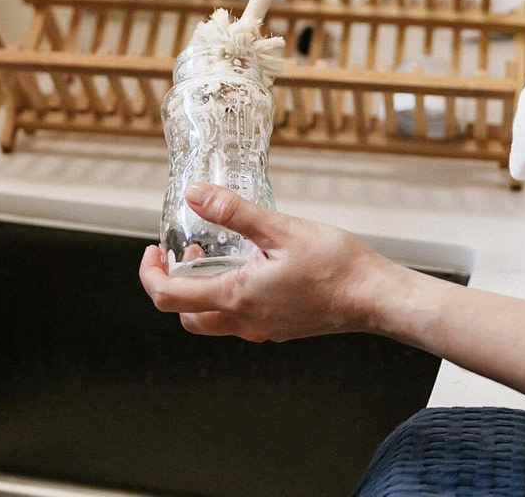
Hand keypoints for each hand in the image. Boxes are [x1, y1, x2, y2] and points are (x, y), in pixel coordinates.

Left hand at [138, 182, 403, 341]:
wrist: (375, 297)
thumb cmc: (336, 265)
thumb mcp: (281, 229)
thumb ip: (234, 212)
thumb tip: (195, 195)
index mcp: (237, 298)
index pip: (169, 297)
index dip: (150, 273)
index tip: (154, 250)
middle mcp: (244, 322)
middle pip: (186, 315)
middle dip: (174, 284)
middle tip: (182, 252)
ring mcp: (262, 328)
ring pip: (212, 320)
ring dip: (201, 290)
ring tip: (215, 254)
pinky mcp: (279, 327)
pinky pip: (239, 318)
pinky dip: (228, 295)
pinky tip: (249, 267)